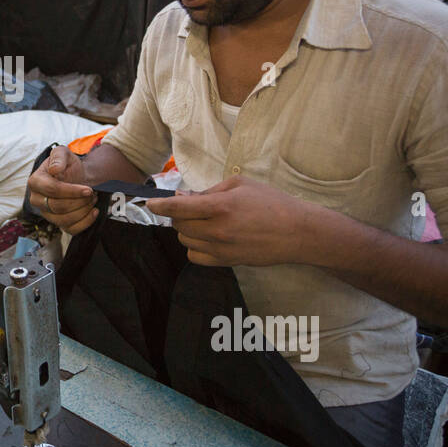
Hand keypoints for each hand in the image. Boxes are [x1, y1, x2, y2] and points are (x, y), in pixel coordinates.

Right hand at [26, 146, 95, 233]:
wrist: (77, 177)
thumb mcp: (63, 153)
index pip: (52, 190)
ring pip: (64, 220)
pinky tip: (93, 211)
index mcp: (35, 182)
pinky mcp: (57, 223)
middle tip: (92, 194)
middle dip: (79, 201)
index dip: (72, 191)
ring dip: (83, 211)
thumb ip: (58, 156)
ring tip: (92, 200)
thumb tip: (54, 169)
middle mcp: (37, 200)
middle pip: (58, 207)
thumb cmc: (68, 166)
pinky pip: (70, 230)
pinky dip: (85, 222)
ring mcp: (46, 214)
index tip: (88, 189)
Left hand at [145, 175, 318, 266]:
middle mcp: (218, 230)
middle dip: (179, 214)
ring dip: (187, 230)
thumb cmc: (272, 202)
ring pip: (185, 241)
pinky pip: (196, 257)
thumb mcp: (240, 185)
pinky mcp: (227, 262)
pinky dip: (195, 247)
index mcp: (221, 207)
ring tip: (203, 221)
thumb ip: (209, 191)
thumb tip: (185, 197)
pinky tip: (207, 237)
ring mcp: (221, 249)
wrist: (297, 232)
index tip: (150, 203)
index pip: (179, 208)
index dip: (160, 206)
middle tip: (191, 206)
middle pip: (179, 225)